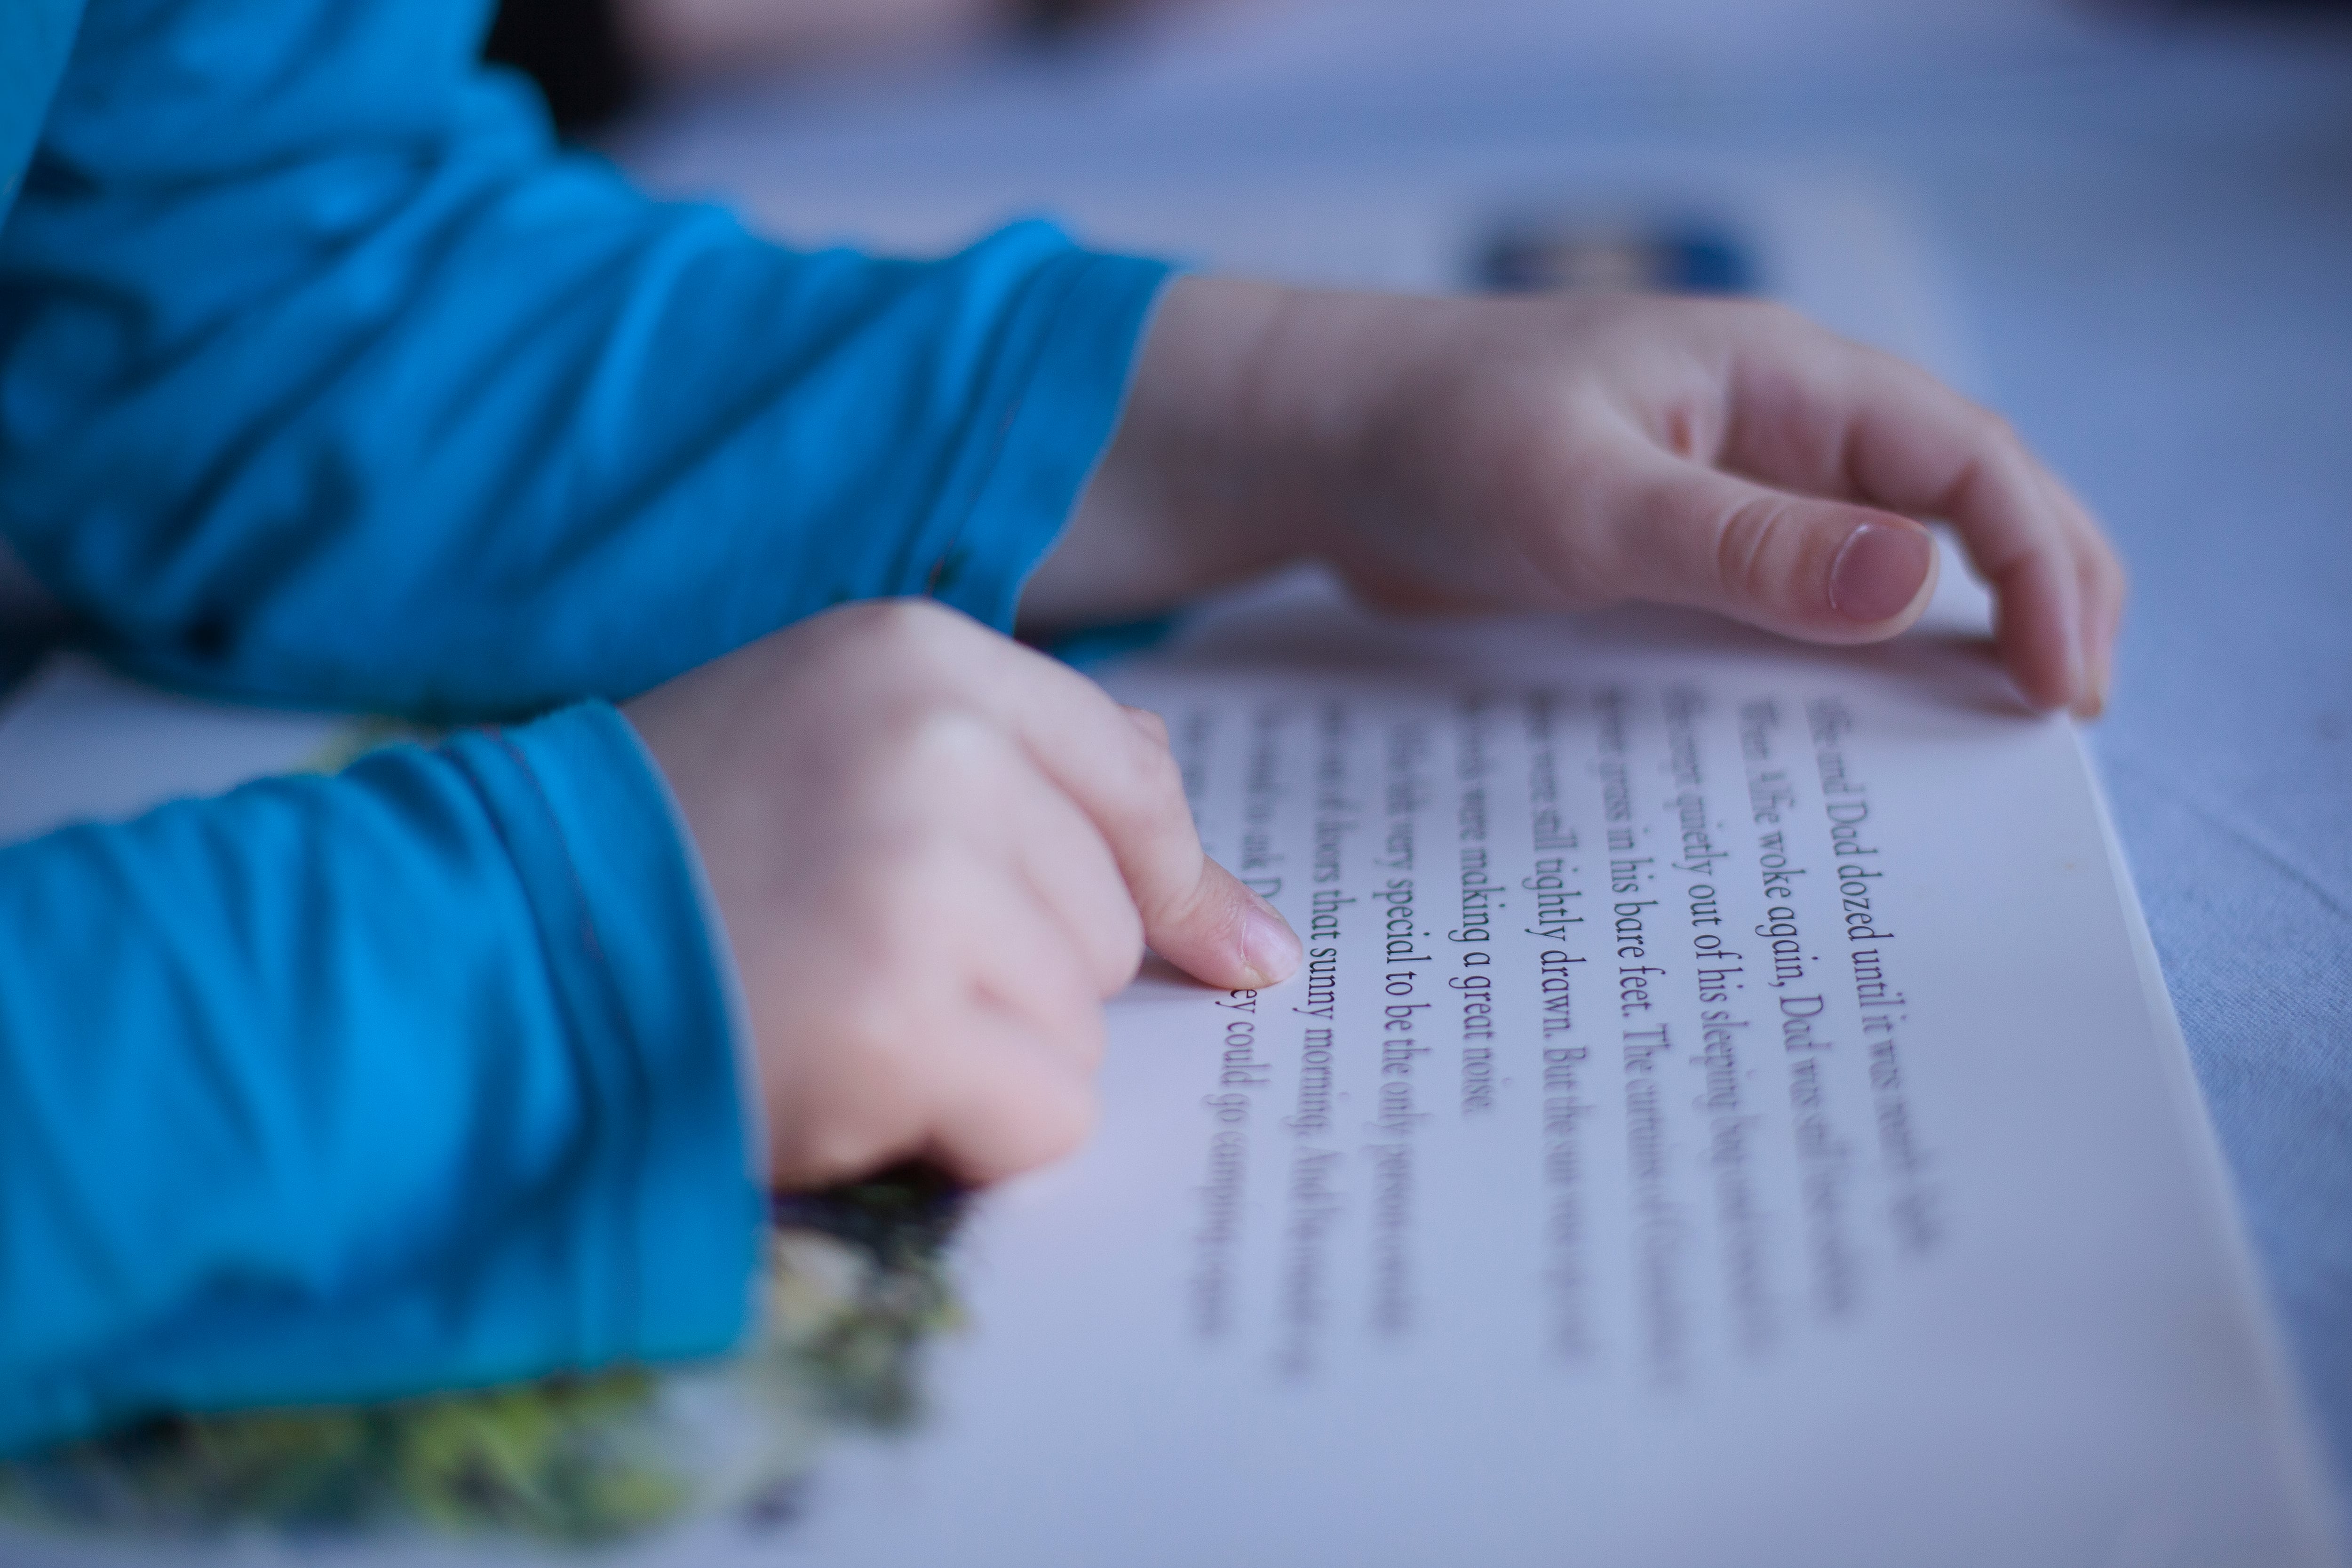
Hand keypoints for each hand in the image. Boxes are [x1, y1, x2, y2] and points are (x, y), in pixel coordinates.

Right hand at [623, 599, 1299, 1187]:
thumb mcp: (840, 739)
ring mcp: (918, 883)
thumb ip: (1026, 776)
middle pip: (1111, 918)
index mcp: (920, 656)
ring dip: (983, 1051)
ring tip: (837, 1006)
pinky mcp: (899, 1019)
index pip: (1135, 776)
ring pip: (1080, 1021)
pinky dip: (970, 1132)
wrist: (489, 939)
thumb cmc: (676, 847)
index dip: (1172, 880)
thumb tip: (1236, 911)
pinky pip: (1045, 1113)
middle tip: (863, 956)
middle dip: (1020, 970)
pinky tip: (852, 1081)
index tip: (1225, 949)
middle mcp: (937, 748)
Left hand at [1034, 279, 2123, 716]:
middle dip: (2037, 593)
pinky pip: (1795, 601)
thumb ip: (1745, 544)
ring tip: (1997, 730)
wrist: (1320, 446)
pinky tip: (1856, 731)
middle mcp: (1776, 427)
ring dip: (1953, 629)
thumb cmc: (1437, 439)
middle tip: (2063, 717)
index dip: (2040, 566)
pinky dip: (1846, 659)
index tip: (2060, 685)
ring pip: (1888, 553)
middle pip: (1962, 499)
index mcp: (1781, 380)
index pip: (1967, 461)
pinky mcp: (1678, 548)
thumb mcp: (1589, 497)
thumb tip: (1918, 584)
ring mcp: (1730, 488)